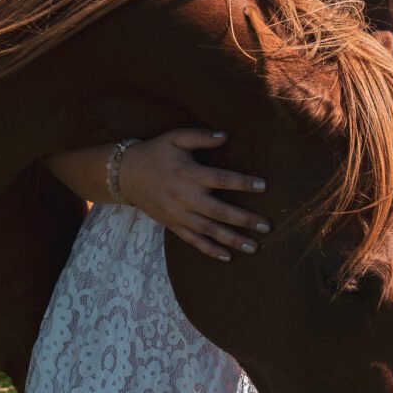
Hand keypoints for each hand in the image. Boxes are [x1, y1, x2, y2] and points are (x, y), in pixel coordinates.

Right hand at [120, 129, 269, 260]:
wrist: (125, 175)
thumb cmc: (155, 153)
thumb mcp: (175, 138)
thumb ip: (200, 136)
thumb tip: (226, 136)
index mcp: (188, 174)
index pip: (220, 179)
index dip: (242, 183)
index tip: (263, 186)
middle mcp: (185, 197)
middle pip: (219, 211)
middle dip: (244, 219)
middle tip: (267, 226)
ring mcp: (178, 214)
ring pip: (209, 231)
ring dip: (232, 239)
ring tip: (254, 247)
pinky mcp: (172, 225)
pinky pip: (193, 241)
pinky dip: (210, 250)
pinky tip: (227, 257)